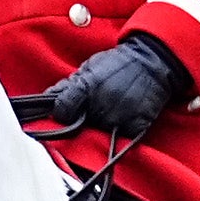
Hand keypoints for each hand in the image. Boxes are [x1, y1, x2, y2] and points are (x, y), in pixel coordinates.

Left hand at [33, 32, 186, 138]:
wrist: (153, 63)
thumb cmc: (117, 64)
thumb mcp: (88, 68)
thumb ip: (68, 85)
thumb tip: (46, 98)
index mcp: (85, 88)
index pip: (62, 111)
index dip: (62, 112)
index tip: (67, 111)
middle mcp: (100, 105)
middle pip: (81, 124)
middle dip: (84, 118)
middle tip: (95, 107)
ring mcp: (119, 117)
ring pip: (100, 133)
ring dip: (102, 125)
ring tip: (112, 108)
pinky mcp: (136, 126)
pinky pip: (122, 138)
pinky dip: (122, 131)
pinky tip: (125, 116)